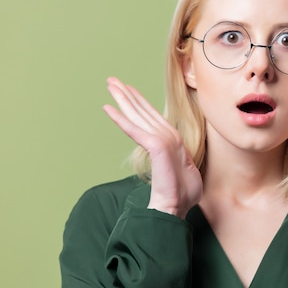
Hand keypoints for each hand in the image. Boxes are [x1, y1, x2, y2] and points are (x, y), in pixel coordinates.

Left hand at [103, 77, 202, 218]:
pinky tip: (107, 109)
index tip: (129, 90)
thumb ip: (171, 160)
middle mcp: (168, 136)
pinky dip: (121, 119)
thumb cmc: (180, 194)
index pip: (153, 116)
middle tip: (112, 80)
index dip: (140, 102)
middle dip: (128, 94)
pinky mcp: (157, 147)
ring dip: (123, 99)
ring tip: (110, 85)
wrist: (175, 207)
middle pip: (144, 110)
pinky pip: (135, 130)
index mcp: (173, 141)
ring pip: (138, 115)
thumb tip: (166, 162)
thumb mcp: (177, 171)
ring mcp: (163, 140)